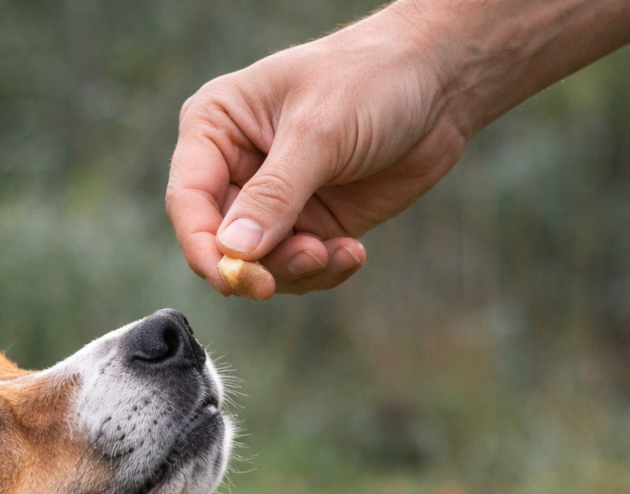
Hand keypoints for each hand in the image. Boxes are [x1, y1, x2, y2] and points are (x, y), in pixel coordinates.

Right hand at [167, 8, 468, 298]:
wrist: (441, 80)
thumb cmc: (371, 78)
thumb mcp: (319, 132)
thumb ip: (274, 195)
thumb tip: (234, 251)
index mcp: (215, 128)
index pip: (189, 199)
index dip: (203, 245)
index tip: (231, 278)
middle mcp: (235, 168)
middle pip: (221, 242)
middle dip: (261, 263)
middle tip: (305, 260)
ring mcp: (273, 200)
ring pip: (260, 263)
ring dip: (297, 269)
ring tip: (336, 251)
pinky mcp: (311, 222)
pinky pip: (300, 267)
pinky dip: (324, 269)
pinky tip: (353, 252)